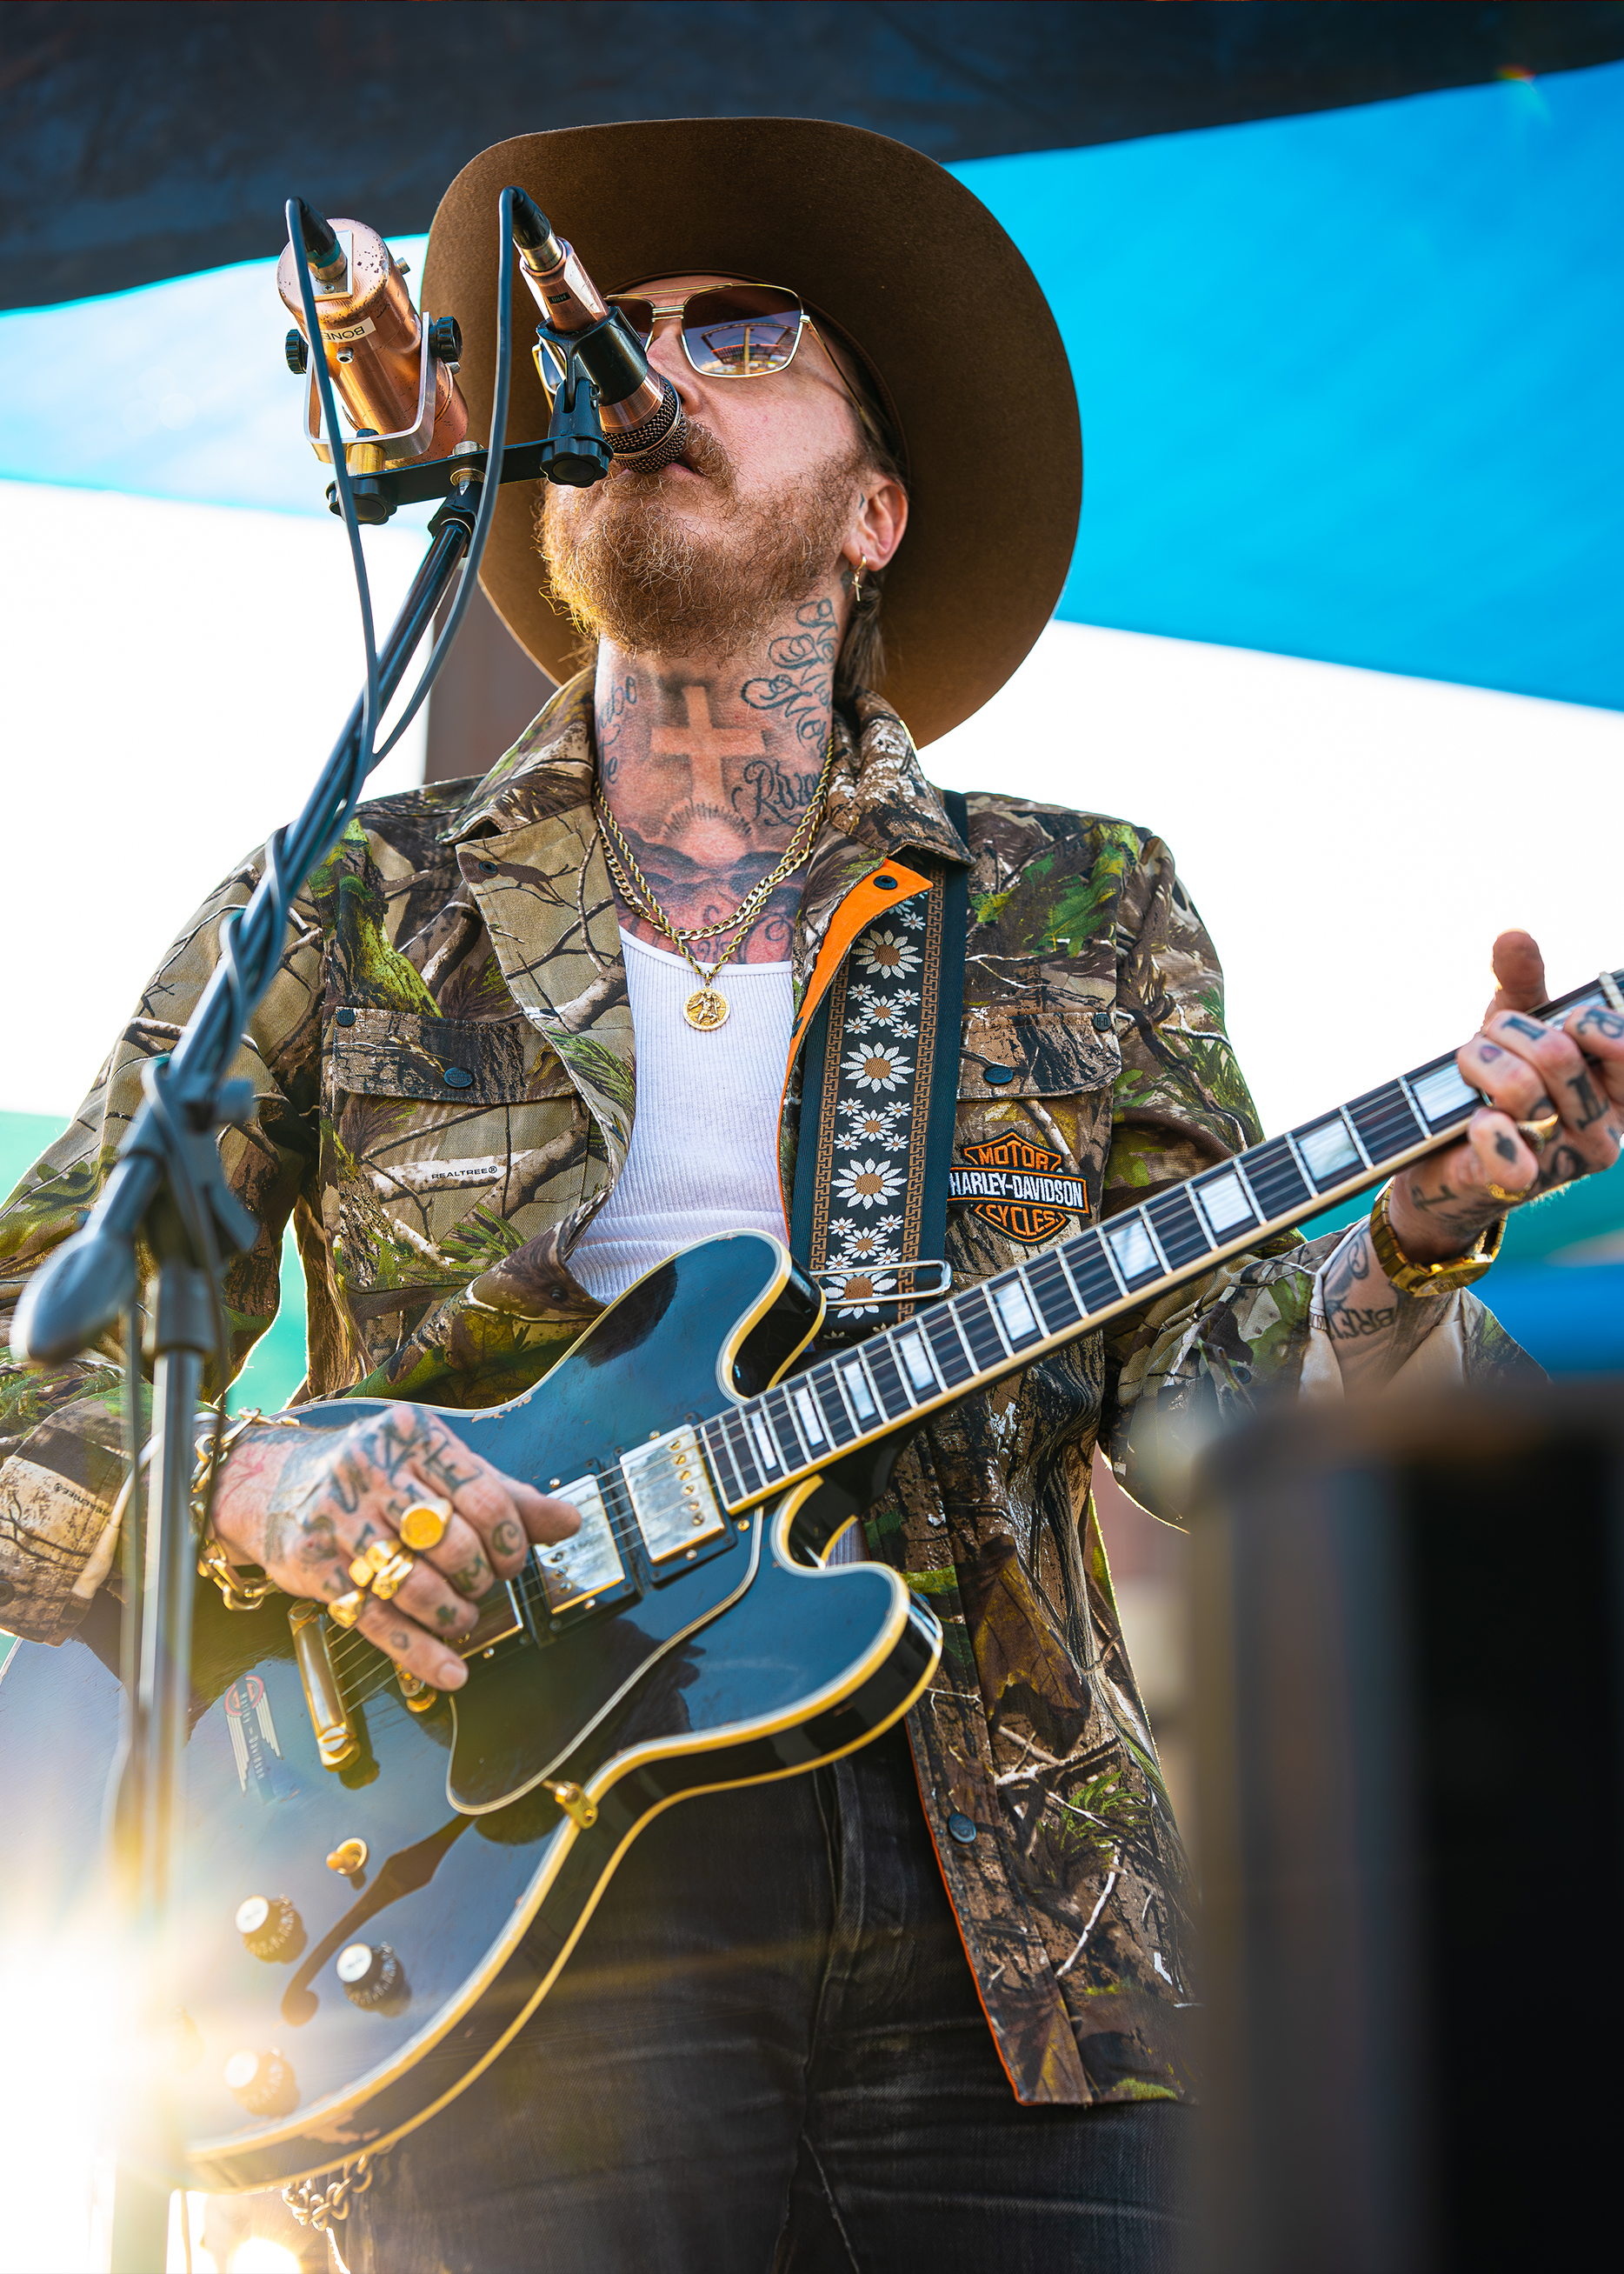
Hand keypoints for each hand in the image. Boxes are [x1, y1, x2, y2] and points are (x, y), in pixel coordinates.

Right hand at [212, 1403, 579, 1689]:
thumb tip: (570, 1521)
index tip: (512, 1562)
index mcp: (411, 1436)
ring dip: (453, 1616)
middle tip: (483, 1587)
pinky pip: (377, 1621)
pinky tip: (451, 1673)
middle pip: (453, 1543)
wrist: (274, 1486)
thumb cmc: (377, 1477)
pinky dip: (421, 1654)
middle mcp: (370, 1471)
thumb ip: (505, 1496)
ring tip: (462, 1619)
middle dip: (481, 1579)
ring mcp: (336, 1519)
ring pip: (415, 1585)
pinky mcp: (313, 1567)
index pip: (484, 1497)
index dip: (511, 1542)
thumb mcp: (438, 1469)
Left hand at [1387, 931, 1623, 1262]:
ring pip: (1518, 1087)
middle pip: (1557, 1053)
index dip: (1579, 1019)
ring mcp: (1562, 1163)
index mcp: (1621, 1091)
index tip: (1552, 1021)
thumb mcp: (1515, 1027)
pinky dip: (1482, 1126)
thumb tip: (1513, 935)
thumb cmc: (1496, 1084)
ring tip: (1468, 1068)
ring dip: (1476, 1062)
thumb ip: (1522, 982)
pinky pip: (1504, 1149)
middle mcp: (1604, 1132)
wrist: (1446, 1158)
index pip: (1622, 1042)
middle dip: (1506, 1031)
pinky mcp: (1515, 1186)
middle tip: (1486, 1041)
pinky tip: (1474, 1121)